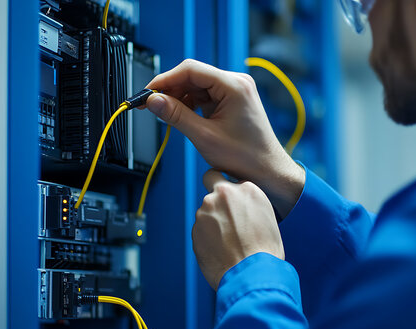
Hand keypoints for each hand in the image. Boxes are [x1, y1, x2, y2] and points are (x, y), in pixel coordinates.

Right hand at [145, 59, 304, 217]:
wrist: (268, 171)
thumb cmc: (246, 157)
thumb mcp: (205, 137)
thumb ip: (176, 116)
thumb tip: (153, 101)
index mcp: (234, 86)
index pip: (190, 70)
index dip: (165, 80)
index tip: (147, 93)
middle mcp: (236, 83)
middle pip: (192, 76)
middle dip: (170, 90)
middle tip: (150, 106)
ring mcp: (235, 91)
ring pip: (196, 86)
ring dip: (179, 99)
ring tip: (166, 116)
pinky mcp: (231, 101)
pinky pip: (204, 96)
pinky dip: (190, 105)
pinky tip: (181, 117)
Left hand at [192, 169, 284, 290]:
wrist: (252, 275)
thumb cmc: (266, 251)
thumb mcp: (266, 217)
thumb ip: (247, 205)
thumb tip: (237, 206)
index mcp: (246, 189)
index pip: (229, 179)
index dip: (232, 194)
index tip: (235, 206)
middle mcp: (223, 194)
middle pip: (211, 184)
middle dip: (216, 198)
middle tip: (226, 218)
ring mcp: (205, 211)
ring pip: (205, 211)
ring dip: (212, 222)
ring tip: (229, 244)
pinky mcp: (194, 230)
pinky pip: (200, 230)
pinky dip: (207, 239)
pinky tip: (221, 252)